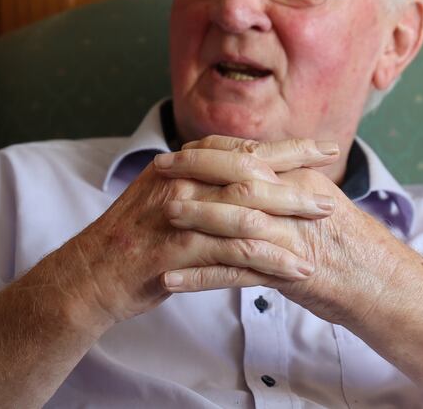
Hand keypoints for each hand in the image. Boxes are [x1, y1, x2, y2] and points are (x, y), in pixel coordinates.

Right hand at [68, 136, 341, 326]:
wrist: (90, 273)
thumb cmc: (135, 237)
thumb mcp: (165, 194)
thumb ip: (202, 179)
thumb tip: (245, 169)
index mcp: (181, 164)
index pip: (243, 148)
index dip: (287, 148)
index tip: (323, 150)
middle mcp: (179, 181)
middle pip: (249, 174)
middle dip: (296, 182)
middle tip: (332, 192)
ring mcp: (175, 215)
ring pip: (244, 213)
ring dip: (289, 225)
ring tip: (322, 235)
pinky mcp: (175, 252)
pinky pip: (231, 254)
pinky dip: (268, 262)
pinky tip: (294, 271)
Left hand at [157, 137, 406, 328]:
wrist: (382, 284)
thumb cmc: (348, 245)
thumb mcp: (317, 202)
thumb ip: (284, 186)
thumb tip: (250, 171)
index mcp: (298, 180)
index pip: (247, 154)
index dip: (208, 151)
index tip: (176, 150)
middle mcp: (294, 202)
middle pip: (236, 179)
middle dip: (192, 172)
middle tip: (155, 172)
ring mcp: (291, 237)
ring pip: (235, 221)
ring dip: (194, 219)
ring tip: (159, 218)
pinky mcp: (286, 274)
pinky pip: (236, 274)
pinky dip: (200, 276)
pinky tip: (170, 280)